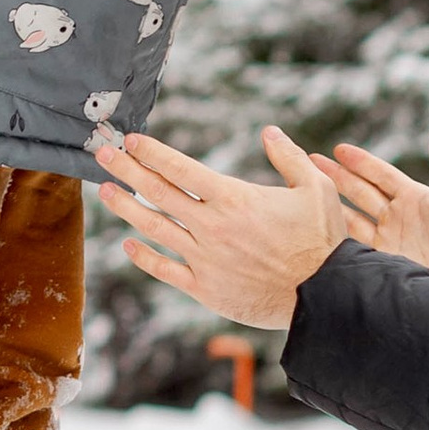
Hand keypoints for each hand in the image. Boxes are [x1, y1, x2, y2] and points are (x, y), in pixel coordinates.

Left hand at [94, 123, 347, 331]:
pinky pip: (167, 271)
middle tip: (102, 155)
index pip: (181, 169)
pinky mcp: (207, 290)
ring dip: (127, 208)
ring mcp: (205, 259)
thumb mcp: (316, 189)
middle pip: (158, 193)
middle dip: (126, 170)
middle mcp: (212, 226)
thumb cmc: (324, 241)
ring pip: (155, 229)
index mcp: (234, 198)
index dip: (152, 152)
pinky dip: (145, 258)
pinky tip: (129, 245)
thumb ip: (289, 157)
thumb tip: (269, 132)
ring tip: (105, 192)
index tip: (131, 140)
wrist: (326, 297)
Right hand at [323, 130, 428, 296]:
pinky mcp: (387, 266)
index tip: (338, 149)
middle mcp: (398, 218)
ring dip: (329, 206)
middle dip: (334, 177)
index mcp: (415, 198)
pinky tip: (318, 232)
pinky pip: (356, 250)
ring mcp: (390, 242)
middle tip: (308, 162)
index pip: (380, 174)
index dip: (360, 162)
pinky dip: (337, 241)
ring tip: (304, 192)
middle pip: (358, 192)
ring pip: (351, 219)